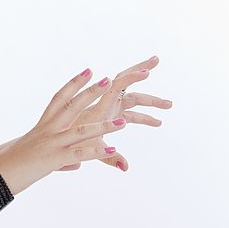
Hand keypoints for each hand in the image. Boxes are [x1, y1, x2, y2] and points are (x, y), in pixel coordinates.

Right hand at [0, 69, 128, 193]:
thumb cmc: (10, 167)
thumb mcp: (36, 157)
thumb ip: (60, 158)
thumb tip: (76, 164)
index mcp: (41, 126)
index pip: (59, 99)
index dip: (74, 84)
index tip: (87, 70)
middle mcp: (47, 131)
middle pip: (72, 106)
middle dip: (91, 92)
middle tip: (107, 79)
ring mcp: (50, 144)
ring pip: (81, 132)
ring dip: (104, 127)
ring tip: (123, 122)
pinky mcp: (52, 160)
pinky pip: (78, 154)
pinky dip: (96, 151)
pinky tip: (112, 149)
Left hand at [63, 55, 172, 171]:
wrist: (59, 145)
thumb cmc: (71, 144)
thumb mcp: (91, 149)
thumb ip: (109, 157)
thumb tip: (126, 167)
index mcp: (101, 105)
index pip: (118, 85)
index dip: (132, 77)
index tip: (146, 71)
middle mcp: (106, 103)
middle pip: (127, 84)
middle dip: (142, 71)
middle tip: (157, 60)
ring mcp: (110, 109)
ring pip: (133, 100)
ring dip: (151, 102)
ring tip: (169, 105)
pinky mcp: (111, 117)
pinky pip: (131, 114)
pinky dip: (144, 117)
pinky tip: (157, 122)